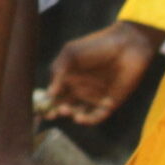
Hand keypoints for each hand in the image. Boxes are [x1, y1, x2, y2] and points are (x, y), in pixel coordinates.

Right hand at [44, 21, 161, 124]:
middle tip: (53, 113)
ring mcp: (94, 97)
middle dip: (57, 111)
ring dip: (72, 115)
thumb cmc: (96, 45)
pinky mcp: (109, 103)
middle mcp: (79, 89)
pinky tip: (81, 117)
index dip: (45, 103)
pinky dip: (89, 119)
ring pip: (79, 113)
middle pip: (64, 105)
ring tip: (69, 111)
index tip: (39, 109)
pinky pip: (97, 116)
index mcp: (68, 77)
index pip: (53, 94)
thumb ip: (58, 71)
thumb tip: (49, 93)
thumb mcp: (71, 53)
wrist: (126, 46)